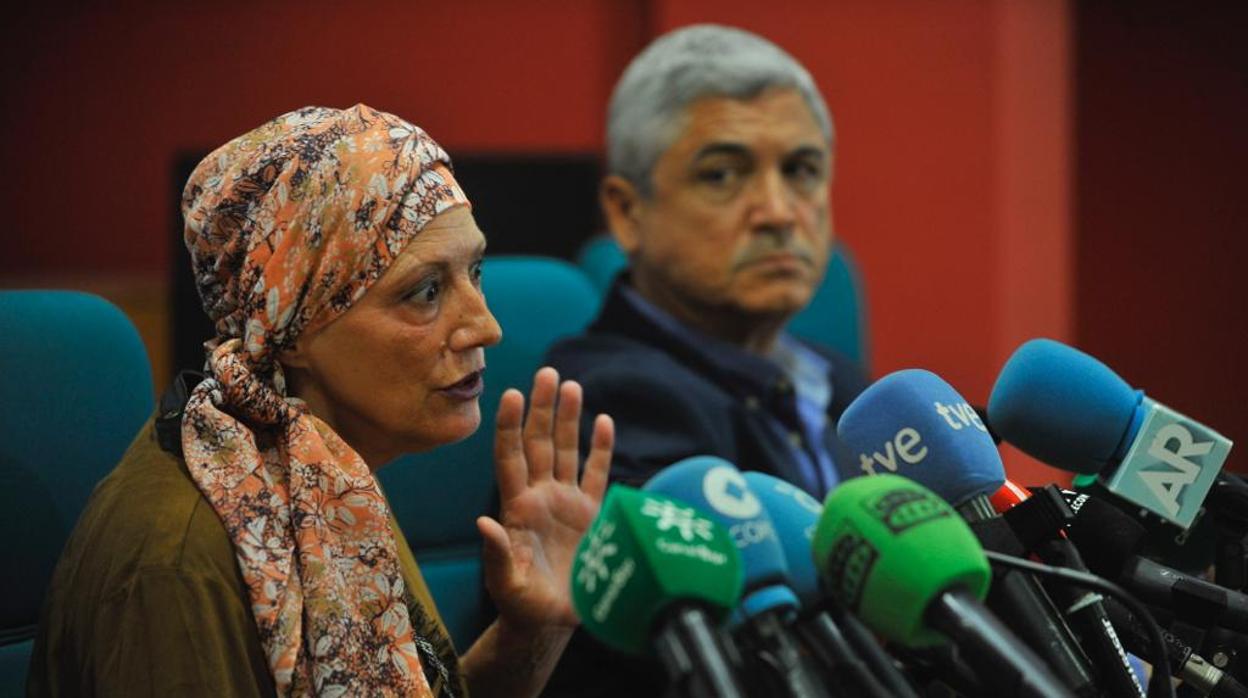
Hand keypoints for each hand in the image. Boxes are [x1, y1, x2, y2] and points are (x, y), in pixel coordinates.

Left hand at [476, 366, 613, 629]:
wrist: (552, 622)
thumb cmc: (521, 605)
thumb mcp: (505, 583)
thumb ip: (497, 554)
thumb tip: (483, 524)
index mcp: (516, 508)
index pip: (510, 457)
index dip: (510, 426)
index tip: (511, 393)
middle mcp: (540, 497)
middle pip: (539, 443)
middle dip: (542, 409)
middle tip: (547, 373)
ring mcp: (566, 503)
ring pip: (567, 451)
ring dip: (568, 419)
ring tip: (570, 385)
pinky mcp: (592, 515)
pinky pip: (598, 474)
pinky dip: (601, 449)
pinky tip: (604, 421)